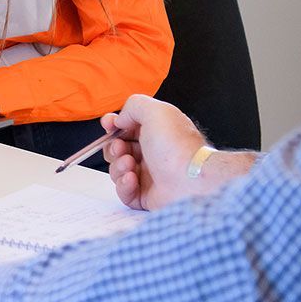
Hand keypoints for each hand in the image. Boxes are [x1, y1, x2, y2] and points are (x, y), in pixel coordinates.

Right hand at [101, 95, 255, 210]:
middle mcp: (151, 151)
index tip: (109, 126)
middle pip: (118, 148)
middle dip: (114, 147)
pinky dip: (123, 185)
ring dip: (118, 166)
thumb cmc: (177, 146)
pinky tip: (132, 179)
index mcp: (155, 130)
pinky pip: (124, 191)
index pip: (127, 126)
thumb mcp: (155, 111)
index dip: (114, 125)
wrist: (191, 180)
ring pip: (118, 170)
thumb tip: (120, 119)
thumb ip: (133, 106)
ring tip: (130, 164)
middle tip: (121, 148)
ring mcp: (148, 174)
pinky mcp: (145, 195)